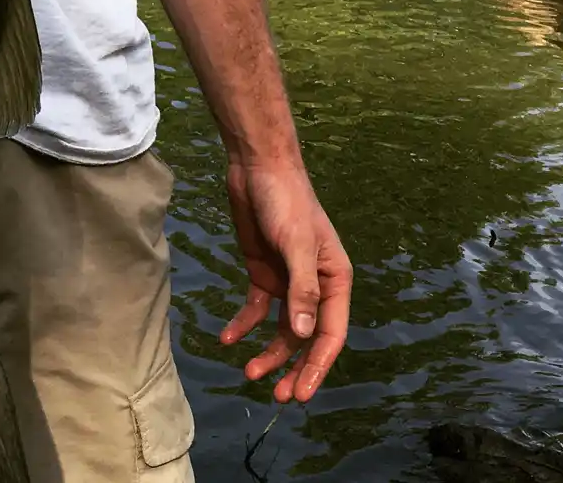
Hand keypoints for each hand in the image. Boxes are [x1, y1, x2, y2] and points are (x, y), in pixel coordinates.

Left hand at [219, 159, 350, 402]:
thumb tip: (302, 334)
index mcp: (334, 280)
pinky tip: (227, 338)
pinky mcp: (262, 271)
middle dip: (293, 367)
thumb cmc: (286, 201)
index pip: (330, 334)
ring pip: (281, 328)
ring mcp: (287, 280)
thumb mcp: (295, 244)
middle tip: (278, 396)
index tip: (301, 394)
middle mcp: (314, 285)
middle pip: (306, 337)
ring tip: (248, 373)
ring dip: (268, 352)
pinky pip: (255, 308)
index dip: (317, 366)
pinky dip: (243, 324)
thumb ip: (301, 289)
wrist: (258, 166)